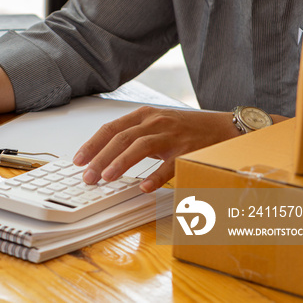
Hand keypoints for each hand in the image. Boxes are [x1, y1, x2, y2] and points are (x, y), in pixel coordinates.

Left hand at [72, 106, 240, 192]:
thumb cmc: (185, 129)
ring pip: (140, 146)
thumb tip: (103, 154)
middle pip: (121, 138)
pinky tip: (143, 187)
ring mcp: (172, 135)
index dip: (92, 145)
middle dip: (100, 157)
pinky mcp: (188, 150)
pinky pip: (169, 165)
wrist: (223, 127)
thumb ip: (132, 136)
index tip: (78, 160)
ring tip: (107, 178)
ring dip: (120, 163)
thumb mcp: (155, 125)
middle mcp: (155, 122)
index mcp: (143, 115)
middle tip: (88, 176)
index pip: (111, 128)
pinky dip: (155, 177)